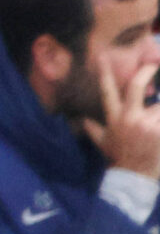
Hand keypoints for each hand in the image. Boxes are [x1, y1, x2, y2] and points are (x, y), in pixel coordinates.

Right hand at [86, 58, 159, 178]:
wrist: (134, 177)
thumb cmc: (120, 159)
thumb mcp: (103, 143)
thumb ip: (93, 129)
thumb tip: (81, 120)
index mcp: (115, 118)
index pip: (107, 91)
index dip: (105, 73)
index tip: (103, 57)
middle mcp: (129, 118)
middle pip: (136, 87)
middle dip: (146, 72)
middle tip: (153, 64)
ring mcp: (147, 125)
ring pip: (159, 106)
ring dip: (159, 114)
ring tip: (154, 123)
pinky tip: (159, 130)